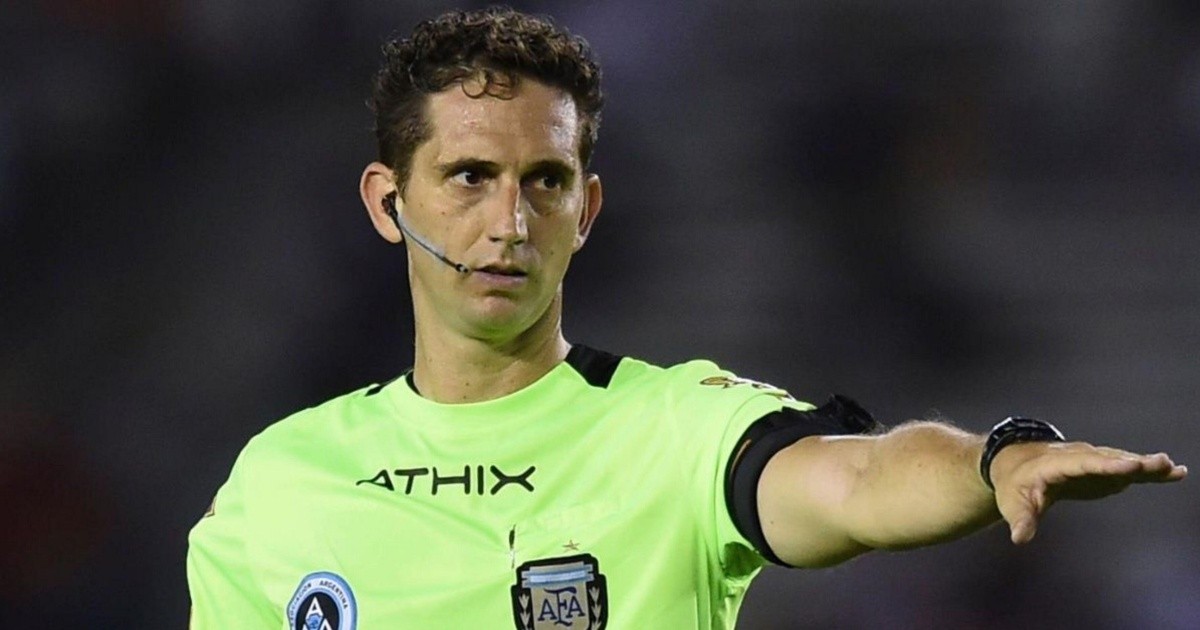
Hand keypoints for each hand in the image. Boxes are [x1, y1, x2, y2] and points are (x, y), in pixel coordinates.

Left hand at [989, 441, 1186, 544]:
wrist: (1018, 464)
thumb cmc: (1015, 484)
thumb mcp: (1013, 503)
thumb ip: (1021, 519)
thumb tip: (1020, 538)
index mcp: (1057, 464)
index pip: (1084, 464)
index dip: (1107, 465)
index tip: (1130, 465)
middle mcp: (1079, 457)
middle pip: (1109, 460)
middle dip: (1134, 462)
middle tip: (1160, 463)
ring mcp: (1094, 462)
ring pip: (1122, 462)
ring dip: (1147, 465)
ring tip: (1173, 469)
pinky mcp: (1104, 470)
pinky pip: (1129, 468)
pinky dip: (1150, 471)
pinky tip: (1175, 473)